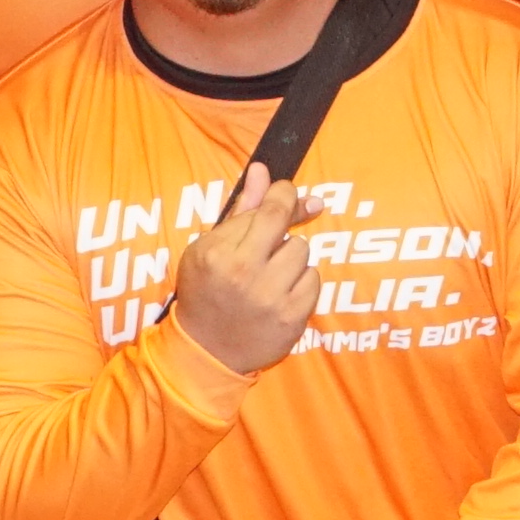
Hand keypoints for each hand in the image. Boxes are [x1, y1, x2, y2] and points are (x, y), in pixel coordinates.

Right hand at [167, 168, 328, 376]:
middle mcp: (248, 276)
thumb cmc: (205, 290)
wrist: (207, 349)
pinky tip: (280, 293)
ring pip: (304, 256)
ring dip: (290, 261)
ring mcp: (273, 300)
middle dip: (282, 236)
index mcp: (222, 254)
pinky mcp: (293, 320)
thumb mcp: (208, 246)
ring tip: (268, 276)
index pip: (270, 211)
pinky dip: (301, 283)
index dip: (284, 195)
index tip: (285, 192)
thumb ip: (242, 209)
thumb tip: (263, 171)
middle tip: (265, 249)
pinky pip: (314, 282)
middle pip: (292, 234)